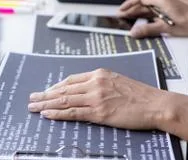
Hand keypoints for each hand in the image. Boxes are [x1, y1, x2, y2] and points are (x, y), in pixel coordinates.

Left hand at [28, 68, 170, 129]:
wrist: (155, 104)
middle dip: (45, 94)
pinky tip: (48, 114)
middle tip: (31, 99)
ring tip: (33, 107)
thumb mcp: (117, 81)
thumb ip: (100, 84)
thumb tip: (84, 93)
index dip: (56, 87)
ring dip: (46, 104)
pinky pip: (73, 113)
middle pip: (63, 89)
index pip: (71, 80)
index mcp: (99, 74)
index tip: (46, 92)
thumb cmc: (140, 95)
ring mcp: (96, 98)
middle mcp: (95, 83)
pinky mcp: (99, 113)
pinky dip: (58, 114)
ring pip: (64, 100)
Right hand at [119, 0, 187, 37]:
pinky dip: (145, 12)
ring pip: (147, 5)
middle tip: (120, 14)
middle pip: (142, 0)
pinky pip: (153, 8)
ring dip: (137, 10)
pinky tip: (140, 17)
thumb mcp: (167, 28)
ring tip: (127, 16)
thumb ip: (148, 29)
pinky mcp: (169, 7)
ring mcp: (166, 3)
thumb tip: (134, 32)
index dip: (129, 4)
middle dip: (130, 7)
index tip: (121, 10)